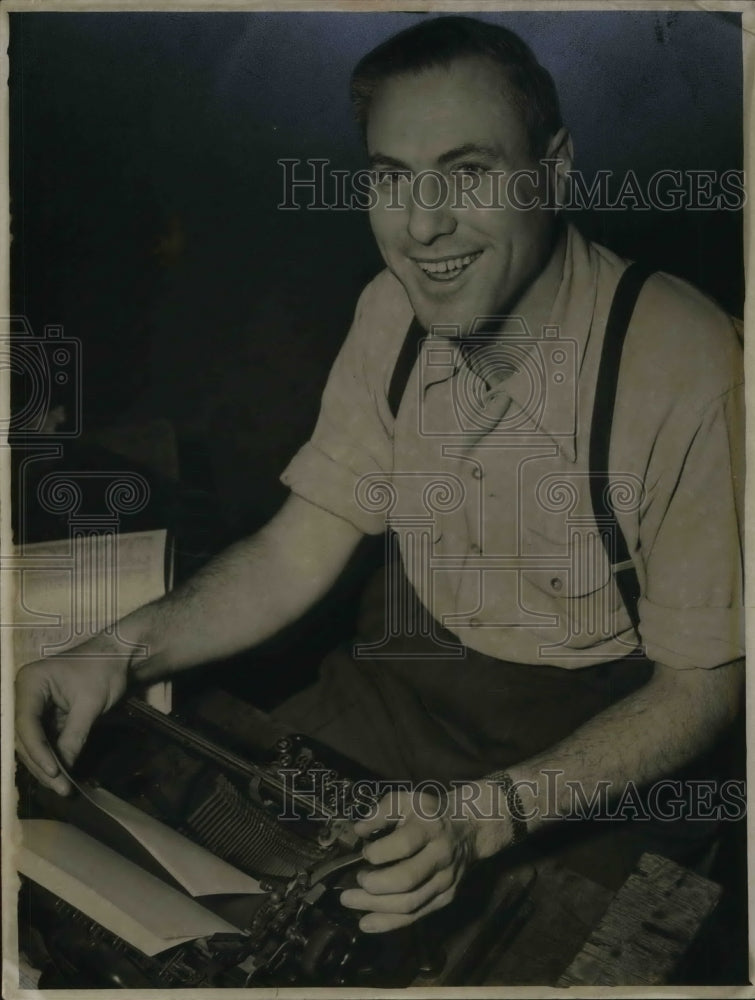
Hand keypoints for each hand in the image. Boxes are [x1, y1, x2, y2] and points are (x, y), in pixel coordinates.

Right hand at [15, 654, 128, 794]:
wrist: (119, 655)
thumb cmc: (104, 670)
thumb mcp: (90, 704)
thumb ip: (74, 736)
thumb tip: (65, 769)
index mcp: (31, 683)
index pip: (25, 722)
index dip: (37, 750)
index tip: (54, 772)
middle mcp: (25, 695)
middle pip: (24, 736)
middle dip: (42, 764)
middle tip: (60, 788)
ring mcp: (34, 706)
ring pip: (32, 742)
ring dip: (46, 765)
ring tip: (63, 787)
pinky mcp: (46, 716)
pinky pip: (44, 740)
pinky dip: (53, 757)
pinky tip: (63, 775)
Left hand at [339, 787, 479, 932]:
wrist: (468, 828)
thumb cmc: (429, 812)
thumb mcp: (406, 800)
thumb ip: (381, 812)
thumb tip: (358, 831)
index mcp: (430, 827)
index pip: (404, 844)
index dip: (379, 852)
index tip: (364, 852)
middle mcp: (440, 856)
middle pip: (406, 880)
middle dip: (374, 884)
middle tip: (355, 880)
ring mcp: (445, 881)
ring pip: (410, 903)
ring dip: (376, 907)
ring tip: (350, 901)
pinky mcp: (445, 898)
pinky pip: (416, 915)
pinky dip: (389, 923)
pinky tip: (367, 923)